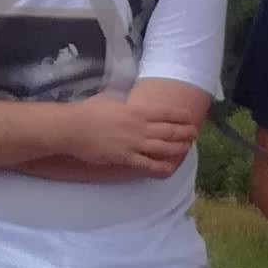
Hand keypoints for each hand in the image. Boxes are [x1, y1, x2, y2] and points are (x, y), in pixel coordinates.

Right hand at [65, 97, 195, 177]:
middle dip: (185, 132)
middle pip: (169, 131)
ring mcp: (134, 144)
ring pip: (163, 147)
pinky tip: (169, 168)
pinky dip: (161, 167)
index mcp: (136, 110)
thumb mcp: (111, 99)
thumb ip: (125, 102)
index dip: (180, 116)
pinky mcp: (125, 158)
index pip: (166, 113)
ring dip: (178, 148)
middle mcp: (139, 127)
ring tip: (187, 148)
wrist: (73, 128)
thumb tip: (130, 101)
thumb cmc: (88, 111)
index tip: (190, 117)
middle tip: (194, 134)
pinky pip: (148, 164)